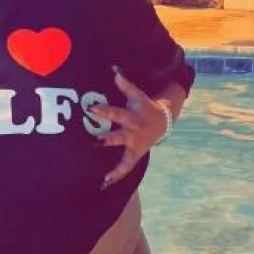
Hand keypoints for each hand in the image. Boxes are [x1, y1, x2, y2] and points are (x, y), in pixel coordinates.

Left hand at [90, 67, 168, 186]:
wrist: (163, 121)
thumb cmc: (144, 106)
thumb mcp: (137, 95)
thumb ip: (125, 84)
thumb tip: (114, 70)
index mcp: (133, 117)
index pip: (117, 113)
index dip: (104, 110)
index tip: (90, 109)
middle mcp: (134, 133)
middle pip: (119, 137)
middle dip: (106, 139)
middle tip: (92, 142)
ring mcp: (135, 146)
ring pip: (125, 158)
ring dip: (114, 168)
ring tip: (103, 178)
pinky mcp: (135, 155)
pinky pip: (126, 168)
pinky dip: (117, 176)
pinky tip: (104, 184)